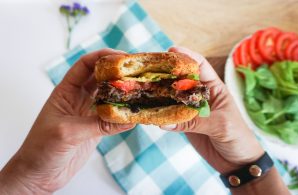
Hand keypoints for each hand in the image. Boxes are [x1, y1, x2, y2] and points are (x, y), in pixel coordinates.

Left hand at [0, 49, 134, 193]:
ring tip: (141, 89)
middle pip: (101, 77)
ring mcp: (88, 112)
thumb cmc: (41, 149)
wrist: (39, 174)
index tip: (123, 57)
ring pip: (109, 96)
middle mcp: (79, 98)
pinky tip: (136, 114)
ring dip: (124, 92)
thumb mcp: (67, 132)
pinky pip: (113, 116)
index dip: (103, 57)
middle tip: (138, 71)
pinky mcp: (95, 128)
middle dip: (119, 72)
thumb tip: (127, 119)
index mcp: (66, 91)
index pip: (85, 65)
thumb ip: (97, 124)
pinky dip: (125, 114)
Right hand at [161, 47, 264, 173]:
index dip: (186, 56)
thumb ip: (194, 122)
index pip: (200, 66)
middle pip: (181, 80)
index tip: (170, 50)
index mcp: (214, 88)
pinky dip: (160, 114)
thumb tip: (164, 121)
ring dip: (160, 94)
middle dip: (166, 73)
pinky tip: (149, 113)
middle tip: (149, 70)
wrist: (237, 162)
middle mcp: (201, 95)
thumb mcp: (220, 125)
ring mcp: (191, 109)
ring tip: (144, 89)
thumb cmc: (237, 138)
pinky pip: (170, 116)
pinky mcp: (185, 123)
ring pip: (173, 97)